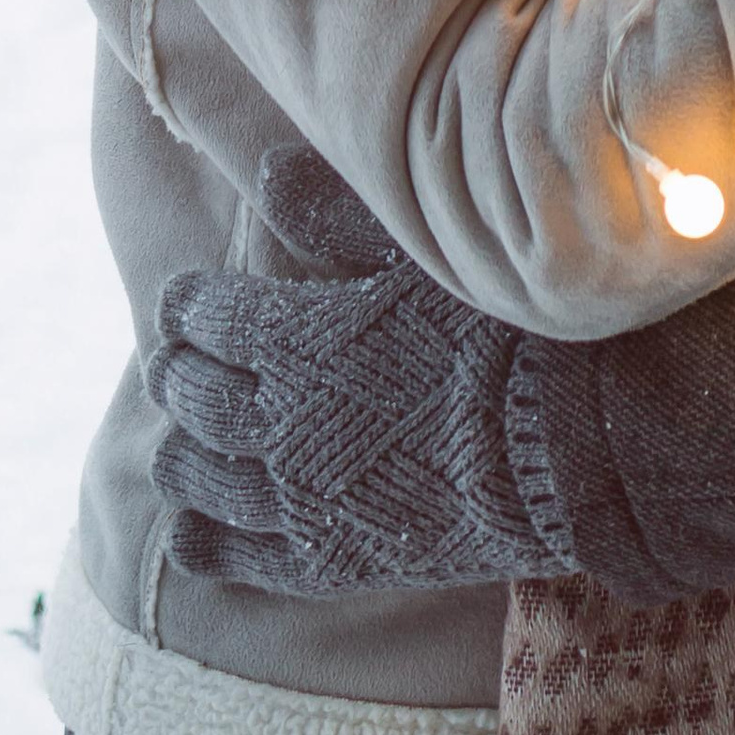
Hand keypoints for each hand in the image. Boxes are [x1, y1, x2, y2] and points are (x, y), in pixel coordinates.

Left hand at [148, 145, 574, 594]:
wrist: (564, 444)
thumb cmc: (499, 333)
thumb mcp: (419, 253)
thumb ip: (332, 214)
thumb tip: (264, 172)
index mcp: (293, 337)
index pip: (205, 315)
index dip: (185, 306)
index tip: (179, 302)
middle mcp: (277, 421)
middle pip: (193, 394)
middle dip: (176, 372)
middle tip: (170, 362)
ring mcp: (297, 500)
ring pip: (198, 477)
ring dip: (180, 453)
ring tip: (176, 444)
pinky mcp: (329, 562)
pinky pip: (236, 557)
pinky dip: (203, 538)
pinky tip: (191, 530)